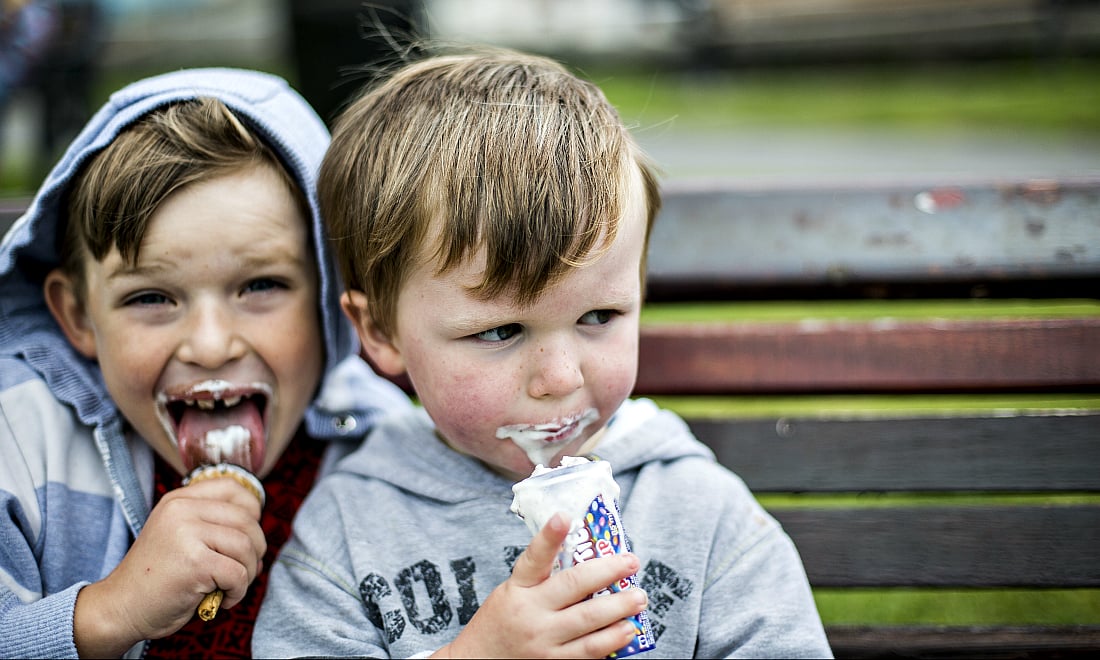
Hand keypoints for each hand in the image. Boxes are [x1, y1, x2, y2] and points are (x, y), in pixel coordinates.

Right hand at [73, 476, 264, 656]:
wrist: (120, 608)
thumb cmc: (156, 578)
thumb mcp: (178, 535)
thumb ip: (210, 524)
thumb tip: (258, 533)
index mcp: (179, 500)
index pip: (233, 488)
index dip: (251, 510)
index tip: (247, 535)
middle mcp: (182, 510)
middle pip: (247, 519)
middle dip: (255, 548)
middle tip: (244, 569)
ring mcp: (187, 534)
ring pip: (247, 546)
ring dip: (248, 572)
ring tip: (231, 586)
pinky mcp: (195, 562)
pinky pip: (239, 573)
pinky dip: (239, 591)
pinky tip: (223, 599)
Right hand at [435, 513, 646, 658]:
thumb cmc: (500, 622)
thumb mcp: (511, 592)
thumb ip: (541, 578)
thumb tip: (583, 556)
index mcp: (518, 589)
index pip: (534, 558)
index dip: (549, 537)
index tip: (564, 517)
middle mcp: (531, 613)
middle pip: (575, 587)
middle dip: (609, 572)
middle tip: (632, 563)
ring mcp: (543, 642)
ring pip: (589, 623)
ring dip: (619, 610)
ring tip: (638, 600)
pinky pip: (588, 653)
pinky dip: (611, 641)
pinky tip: (627, 631)